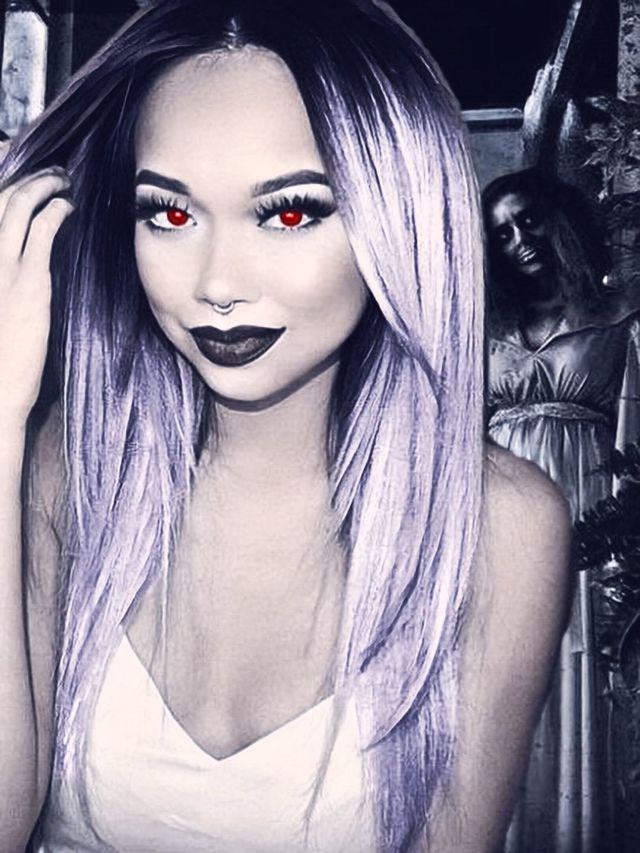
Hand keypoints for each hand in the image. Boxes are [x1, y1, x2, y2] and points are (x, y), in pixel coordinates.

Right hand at [0, 169, 72, 426]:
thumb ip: (5, 280)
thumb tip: (17, 264)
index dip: (4, 188)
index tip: (22, 182)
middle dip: (26, 177)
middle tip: (51, 175)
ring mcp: (1, 265)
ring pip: (18, 204)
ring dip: (43, 185)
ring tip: (63, 183)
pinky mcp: (28, 279)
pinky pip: (41, 229)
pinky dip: (56, 209)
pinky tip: (68, 207)